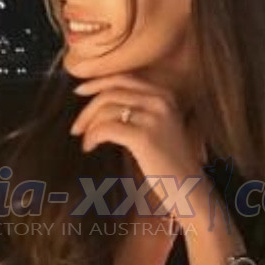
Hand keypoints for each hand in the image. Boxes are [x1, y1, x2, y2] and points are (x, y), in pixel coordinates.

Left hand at [70, 74, 204, 190]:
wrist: (188, 186)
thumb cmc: (168, 160)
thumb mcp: (158, 125)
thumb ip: (137, 109)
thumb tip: (99, 102)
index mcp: (163, 94)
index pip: (122, 79)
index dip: (97, 83)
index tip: (79, 92)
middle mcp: (160, 100)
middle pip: (110, 93)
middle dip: (87, 110)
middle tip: (76, 127)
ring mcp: (153, 117)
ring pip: (106, 110)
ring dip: (89, 127)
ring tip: (86, 142)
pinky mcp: (144, 136)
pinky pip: (106, 128)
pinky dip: (92, 137)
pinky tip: (90, 147)